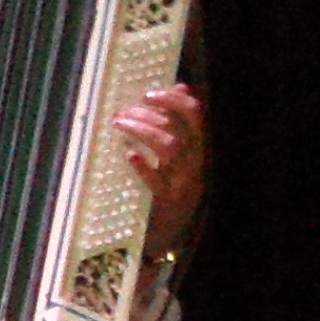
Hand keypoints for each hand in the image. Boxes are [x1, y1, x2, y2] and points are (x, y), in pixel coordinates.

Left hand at [115, 82, 206, 251]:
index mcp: (199, 147)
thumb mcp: (180, 153)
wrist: (171, 233)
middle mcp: (196, 162)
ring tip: (119, 124)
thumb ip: (179, 121)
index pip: (196, 114)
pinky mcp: (168, 202)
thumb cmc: (172, 185)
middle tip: (121, 113)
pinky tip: (130, 155)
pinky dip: (144, 167)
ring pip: (170, 148)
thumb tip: (181, 87)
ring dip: (144, 131)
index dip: (174, 100)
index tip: (147, 94)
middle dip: (148, 115)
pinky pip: (158, 182)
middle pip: (178, 129)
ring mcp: (183, 182)